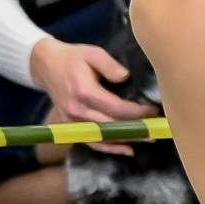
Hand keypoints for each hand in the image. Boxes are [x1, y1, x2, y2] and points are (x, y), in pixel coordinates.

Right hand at [28, 38, 154, 152]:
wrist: (47, 66)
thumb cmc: (73, 58)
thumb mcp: (93, 53)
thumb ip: (110, 65)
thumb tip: (126, 77)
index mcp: (84, 92)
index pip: (115, 108)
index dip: (136, 112)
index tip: (153, 111)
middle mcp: (77, 111)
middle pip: (111, 125)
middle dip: (135, 128)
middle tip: (157, 128)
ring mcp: (72, 122)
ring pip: (102, 138)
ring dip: (126, 141)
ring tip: (148, 140)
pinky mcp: (70, 127)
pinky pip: (91, 142)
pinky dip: (109, 148)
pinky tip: (127, 150)